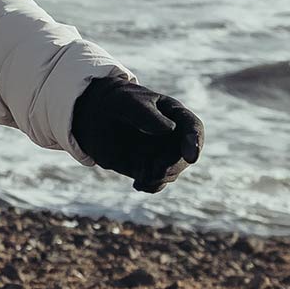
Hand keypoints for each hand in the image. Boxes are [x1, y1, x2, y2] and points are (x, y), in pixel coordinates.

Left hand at [70, 74, 201, 192]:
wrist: (94, 115)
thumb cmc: (115, 102)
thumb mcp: (128, 103)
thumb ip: (147, 114)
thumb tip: (169, 129)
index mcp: (174, 114)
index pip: (194, 129)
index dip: (195, 142)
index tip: (191, 156)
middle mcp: (173, 136)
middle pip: (185, 156)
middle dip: (174, 165)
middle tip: (156, 169)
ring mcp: (161, 153)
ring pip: (171, 172)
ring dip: (159, 176)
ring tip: (141, 174)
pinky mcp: (147, 167)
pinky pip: (156, 182)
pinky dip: (151, 186)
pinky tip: (138, 184)